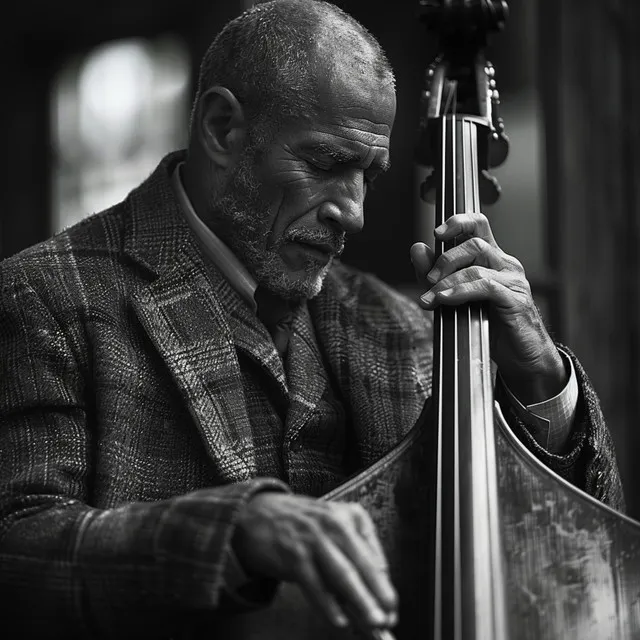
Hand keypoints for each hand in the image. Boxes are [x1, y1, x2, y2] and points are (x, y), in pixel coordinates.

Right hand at [232, 492, 397, 631]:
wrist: (255, 514)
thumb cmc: (301, 525)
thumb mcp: (333, 526)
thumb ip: (355, 553)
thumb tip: (377, 591)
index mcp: (351, 516)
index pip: (374, 555)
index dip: (384, 585)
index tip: (392, 607)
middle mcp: (334, 524)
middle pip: (362, 564)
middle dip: (378, 593)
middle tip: (389, 616)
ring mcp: (313, 539)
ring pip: (342, 575)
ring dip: (360, 600)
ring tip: (374, 621)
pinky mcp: (293, 555)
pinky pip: (315, 585)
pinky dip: (328, 605)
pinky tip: (340, 620)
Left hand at [410, 212, 566, 404]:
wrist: (522, 357)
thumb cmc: (491, 325)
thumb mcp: (456, 297)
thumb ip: (436, 274)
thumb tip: (417, 249)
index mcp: (492, 259)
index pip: (479, 226)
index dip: (458, 222)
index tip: (437, 233)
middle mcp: (505, 264)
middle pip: (473, 244)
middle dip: (444, 260)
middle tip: (428, 280)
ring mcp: (513, 281)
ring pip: (476, 267)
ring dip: (446, 282)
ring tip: (431, 298)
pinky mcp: (515, 299)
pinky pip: (485, 287)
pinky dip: (460, 292)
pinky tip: (445, 300)